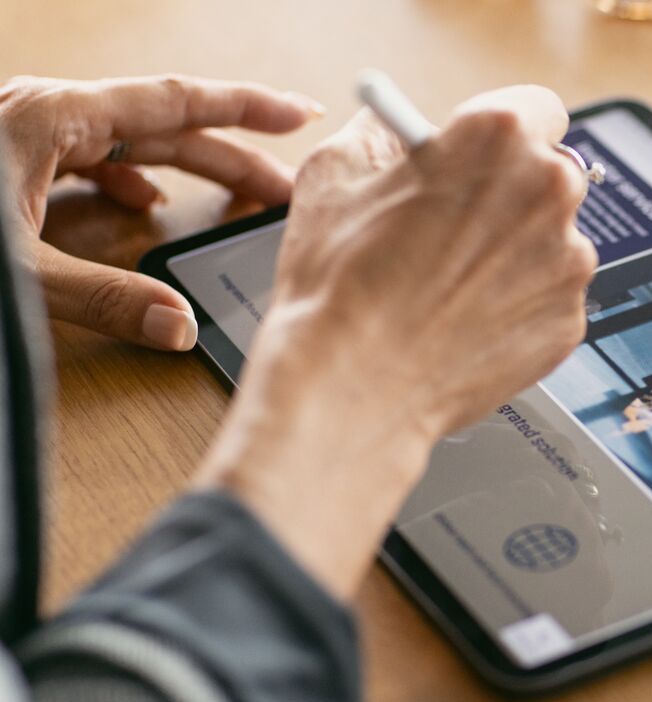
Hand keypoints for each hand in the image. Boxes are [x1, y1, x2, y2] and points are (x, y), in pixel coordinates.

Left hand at [0, 75, 323, 349]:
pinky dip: (134, 180)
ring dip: (190, 171)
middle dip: (235, 159)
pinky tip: (148, 204)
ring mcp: (29, 133)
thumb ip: (101, 296)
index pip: (176, 103)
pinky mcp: (15, 158)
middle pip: (166, 129)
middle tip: (290, 191)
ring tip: (236, 198)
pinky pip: (93, 158)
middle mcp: (47, 114)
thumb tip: (181, 327)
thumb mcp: (17, 268)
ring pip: (132, 143)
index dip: (247, 107)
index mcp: (53, 116)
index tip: (302, 114)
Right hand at [195, 86, 596, 598]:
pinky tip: (467, 321)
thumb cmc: (340, 284)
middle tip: (460, 223)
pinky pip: (550, 299)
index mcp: (498, 137)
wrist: (353, 386)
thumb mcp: (335, 174)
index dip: (503, 132)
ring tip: (451, 285)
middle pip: (550, 175)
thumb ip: (380, 134)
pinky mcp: (570, 321)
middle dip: (511, 193)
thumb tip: (390, 126)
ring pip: (552, 242)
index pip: (536, 108)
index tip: (486, 152)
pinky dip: (519, 307)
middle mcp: (549, 192)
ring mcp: (569, 262)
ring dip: (515, 254)